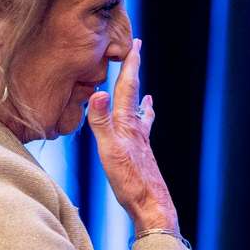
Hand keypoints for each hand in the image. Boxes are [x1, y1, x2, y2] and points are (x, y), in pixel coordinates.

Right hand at [87, 39, 179, 233]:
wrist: (152, 207)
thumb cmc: (130, 181)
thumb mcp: (109, 150)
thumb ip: (101, 121)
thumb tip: (98, 92)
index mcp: (127, 124)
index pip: (128, 87)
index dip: (130, 65)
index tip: (134, 43)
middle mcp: (136, 129)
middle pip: (135, 94)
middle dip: (134, 72)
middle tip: (136, 50)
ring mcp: (140, 142)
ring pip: (139, 112)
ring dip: (138, 97)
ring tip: (145, 90)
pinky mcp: (141, 155)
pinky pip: (141, 130)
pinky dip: (142, 121)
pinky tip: (144, 127)